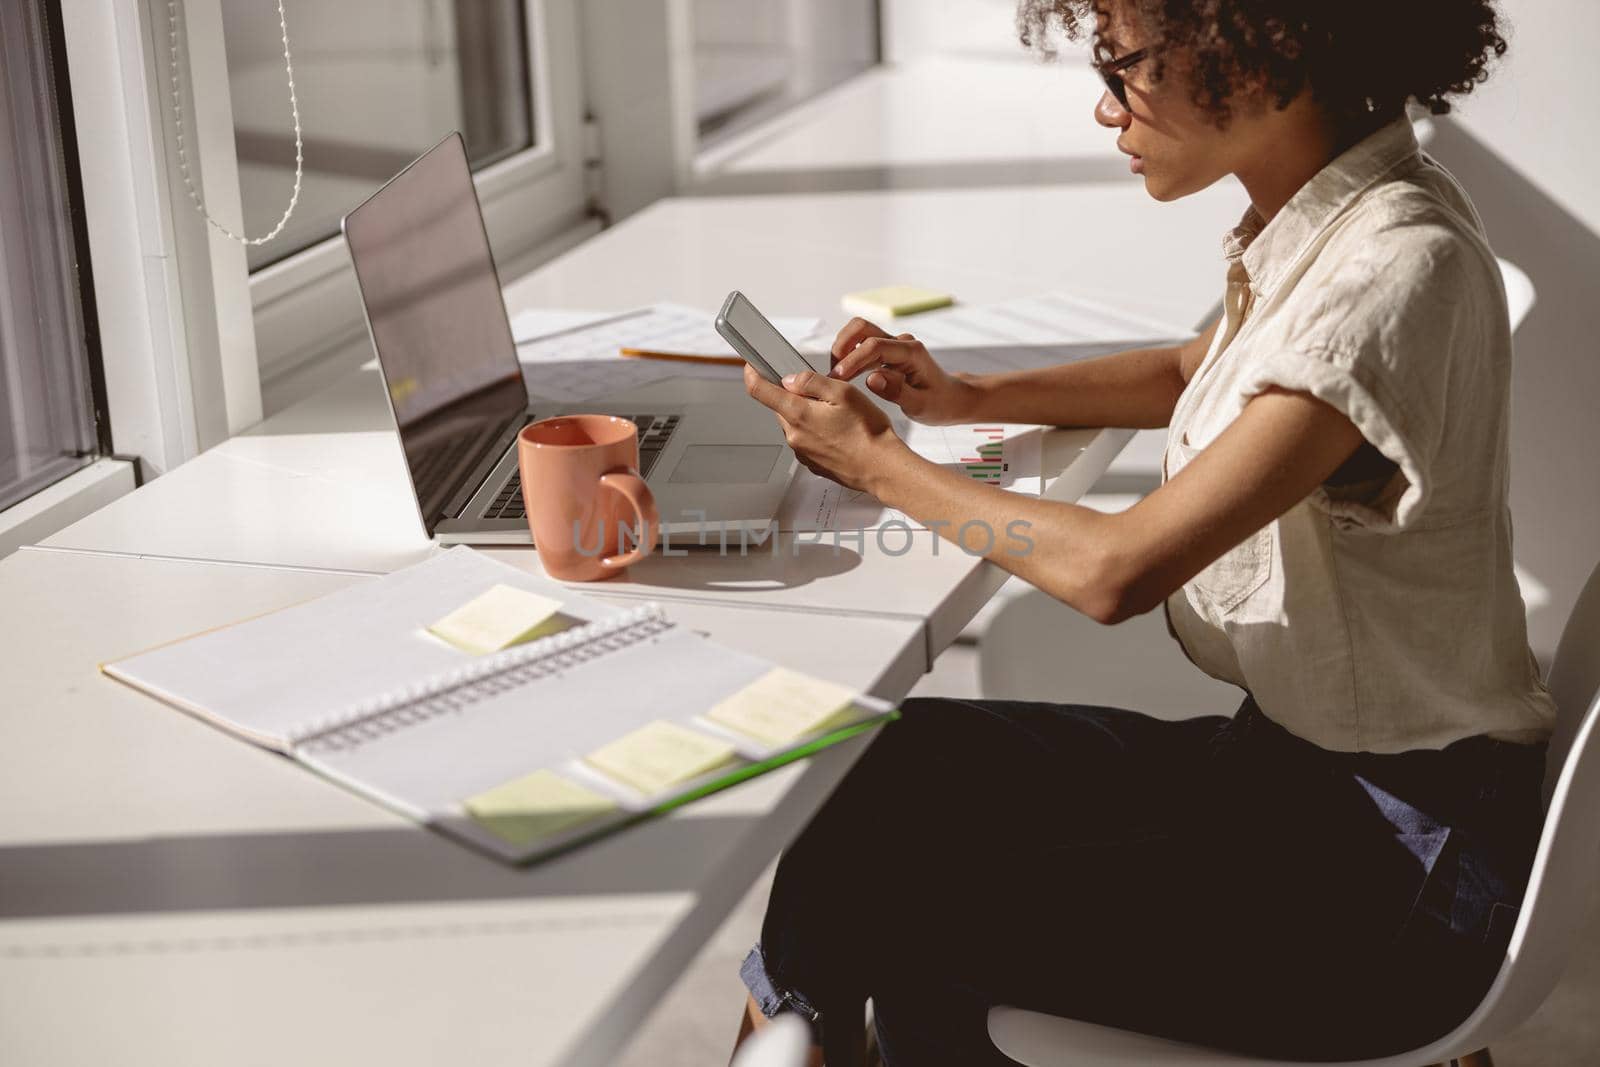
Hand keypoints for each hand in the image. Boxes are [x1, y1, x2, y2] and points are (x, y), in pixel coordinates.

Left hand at [743, 364, 907, 491]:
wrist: (882, 468)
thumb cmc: (868, 432)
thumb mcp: (842, 392)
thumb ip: (811, 382)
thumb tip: (790, 379)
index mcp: (798, 414)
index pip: (759, 391)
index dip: (753, 374)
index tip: (752, 367)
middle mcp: (794, 435)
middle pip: (780, 407)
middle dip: (794, 396)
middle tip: (823, 394)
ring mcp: (802, 452)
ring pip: (795, 423)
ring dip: (808, 415)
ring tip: (838, 416)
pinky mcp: (812, 463)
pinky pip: (806, 440)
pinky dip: (817, 432)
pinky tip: (839, 432)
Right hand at [827, 317, 978, 425]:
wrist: (951, 398)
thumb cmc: (939, 404)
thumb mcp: (921, 406)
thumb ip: (896, 392)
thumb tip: (871, 378)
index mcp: (911, 353)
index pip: (874, 346)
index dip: (852, 360)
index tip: (837, 378)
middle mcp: (901, 342)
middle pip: (861, 327)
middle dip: (841, 347)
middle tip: (833, 373)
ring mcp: (893, 344)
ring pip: (858, 333)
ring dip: (842, 350)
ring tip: (836, 377)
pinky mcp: (887, 350)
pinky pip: (861, 345)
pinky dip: (848, 356)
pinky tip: (844, 377)